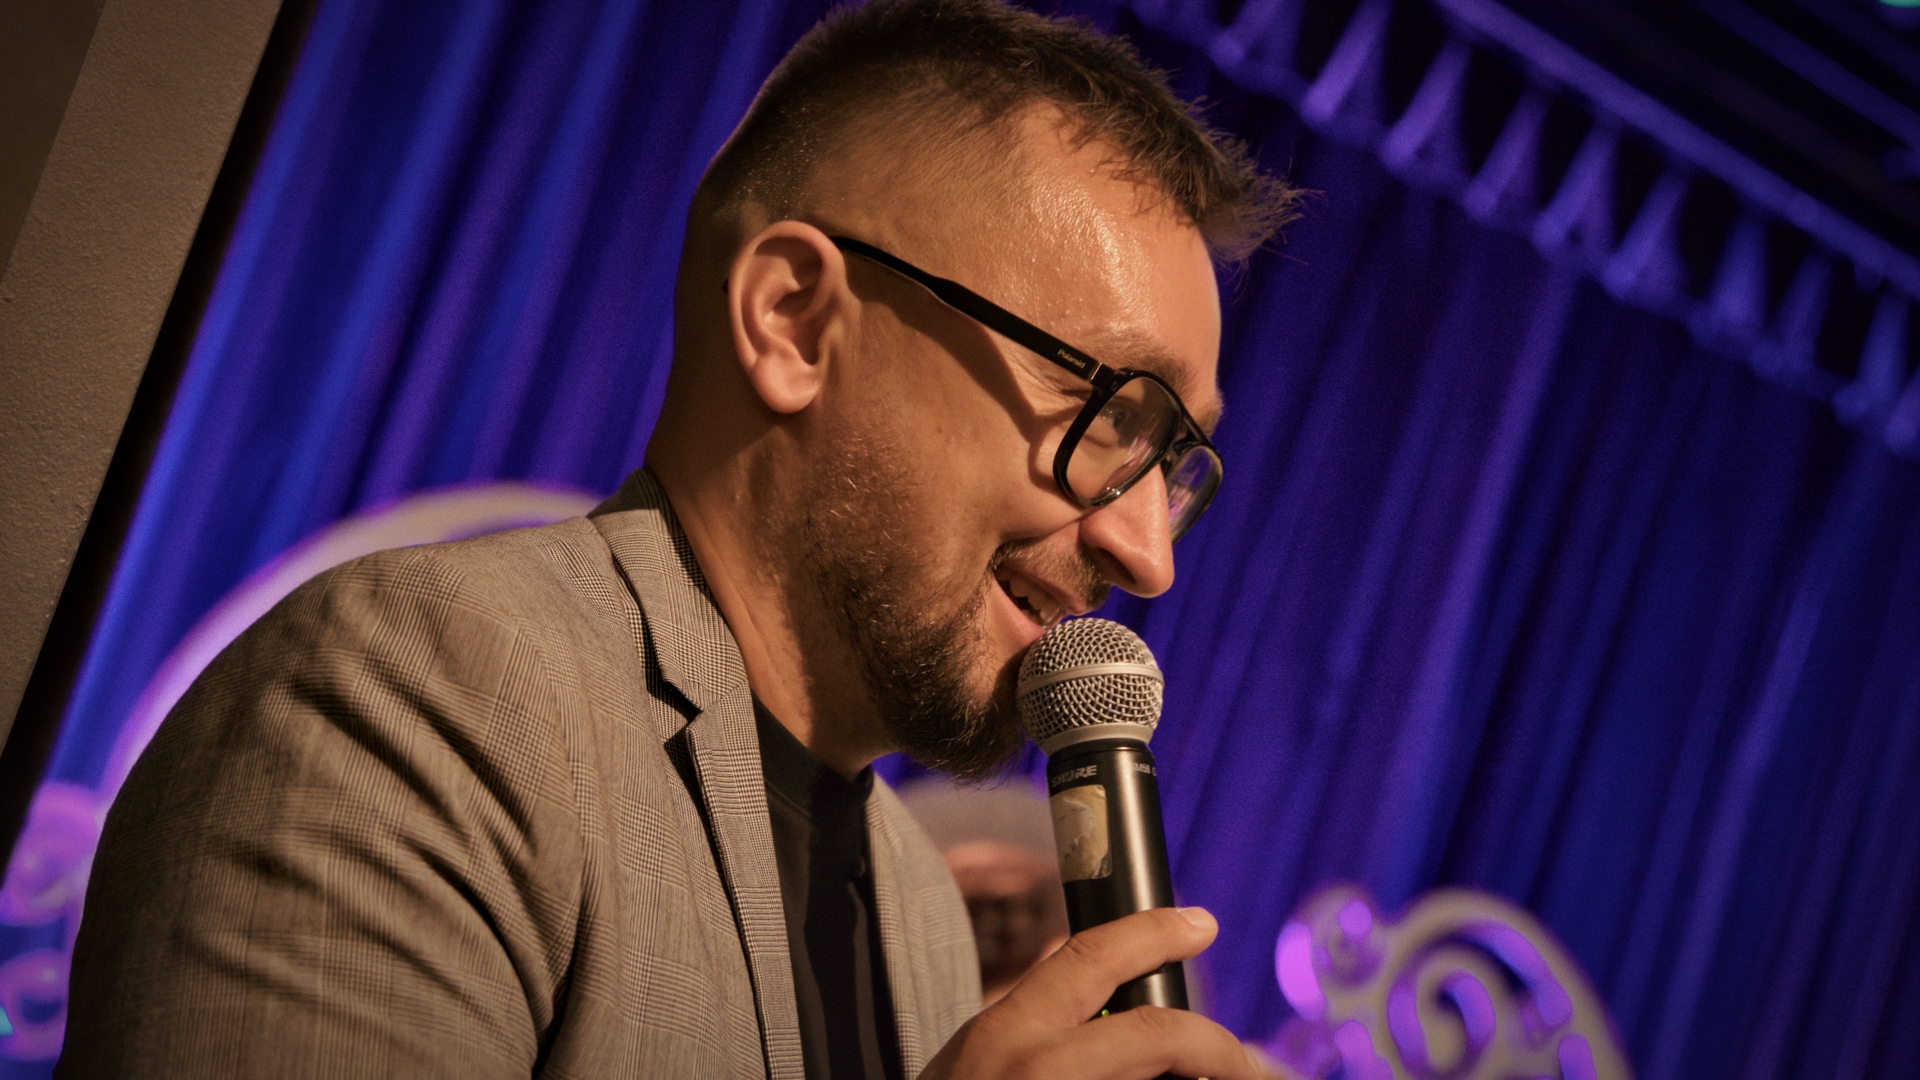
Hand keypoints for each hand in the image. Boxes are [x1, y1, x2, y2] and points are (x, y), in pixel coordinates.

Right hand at [920, 906, 1262, 1079]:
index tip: (1200, 924)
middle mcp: (1041, 1068)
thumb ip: (1027, 1031)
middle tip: (1245, 1064)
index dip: (1154, 933)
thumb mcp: (969, 1062)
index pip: (1091, 957)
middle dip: (1215, 1044)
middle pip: (1160, 1033)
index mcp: (1008, 1032)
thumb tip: (1099, 1006)